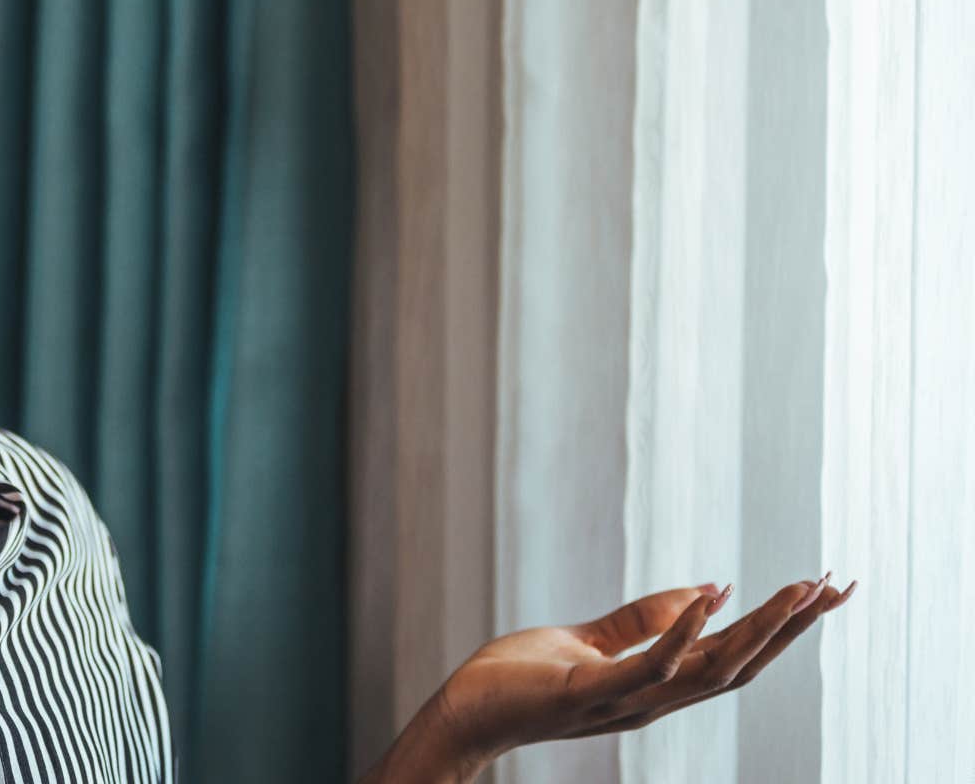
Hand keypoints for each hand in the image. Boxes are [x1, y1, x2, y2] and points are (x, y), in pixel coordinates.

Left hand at [412, 575, 856, 774]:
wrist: (464, 714)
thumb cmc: (520, 679)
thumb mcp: (589, 641)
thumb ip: (645, 619)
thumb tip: (710, 588)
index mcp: (655, 685)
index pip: (733, 656)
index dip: (782, 626)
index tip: (824, 590)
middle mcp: (652, 700)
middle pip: (740, 667)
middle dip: (791, 629)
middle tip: (837, 588)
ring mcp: (623, 701)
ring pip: (709, 671)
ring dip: (756, 631)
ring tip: (795, 591)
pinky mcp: (586, 692)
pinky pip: (645, 666)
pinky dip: (680, 635)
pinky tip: (709, 600)